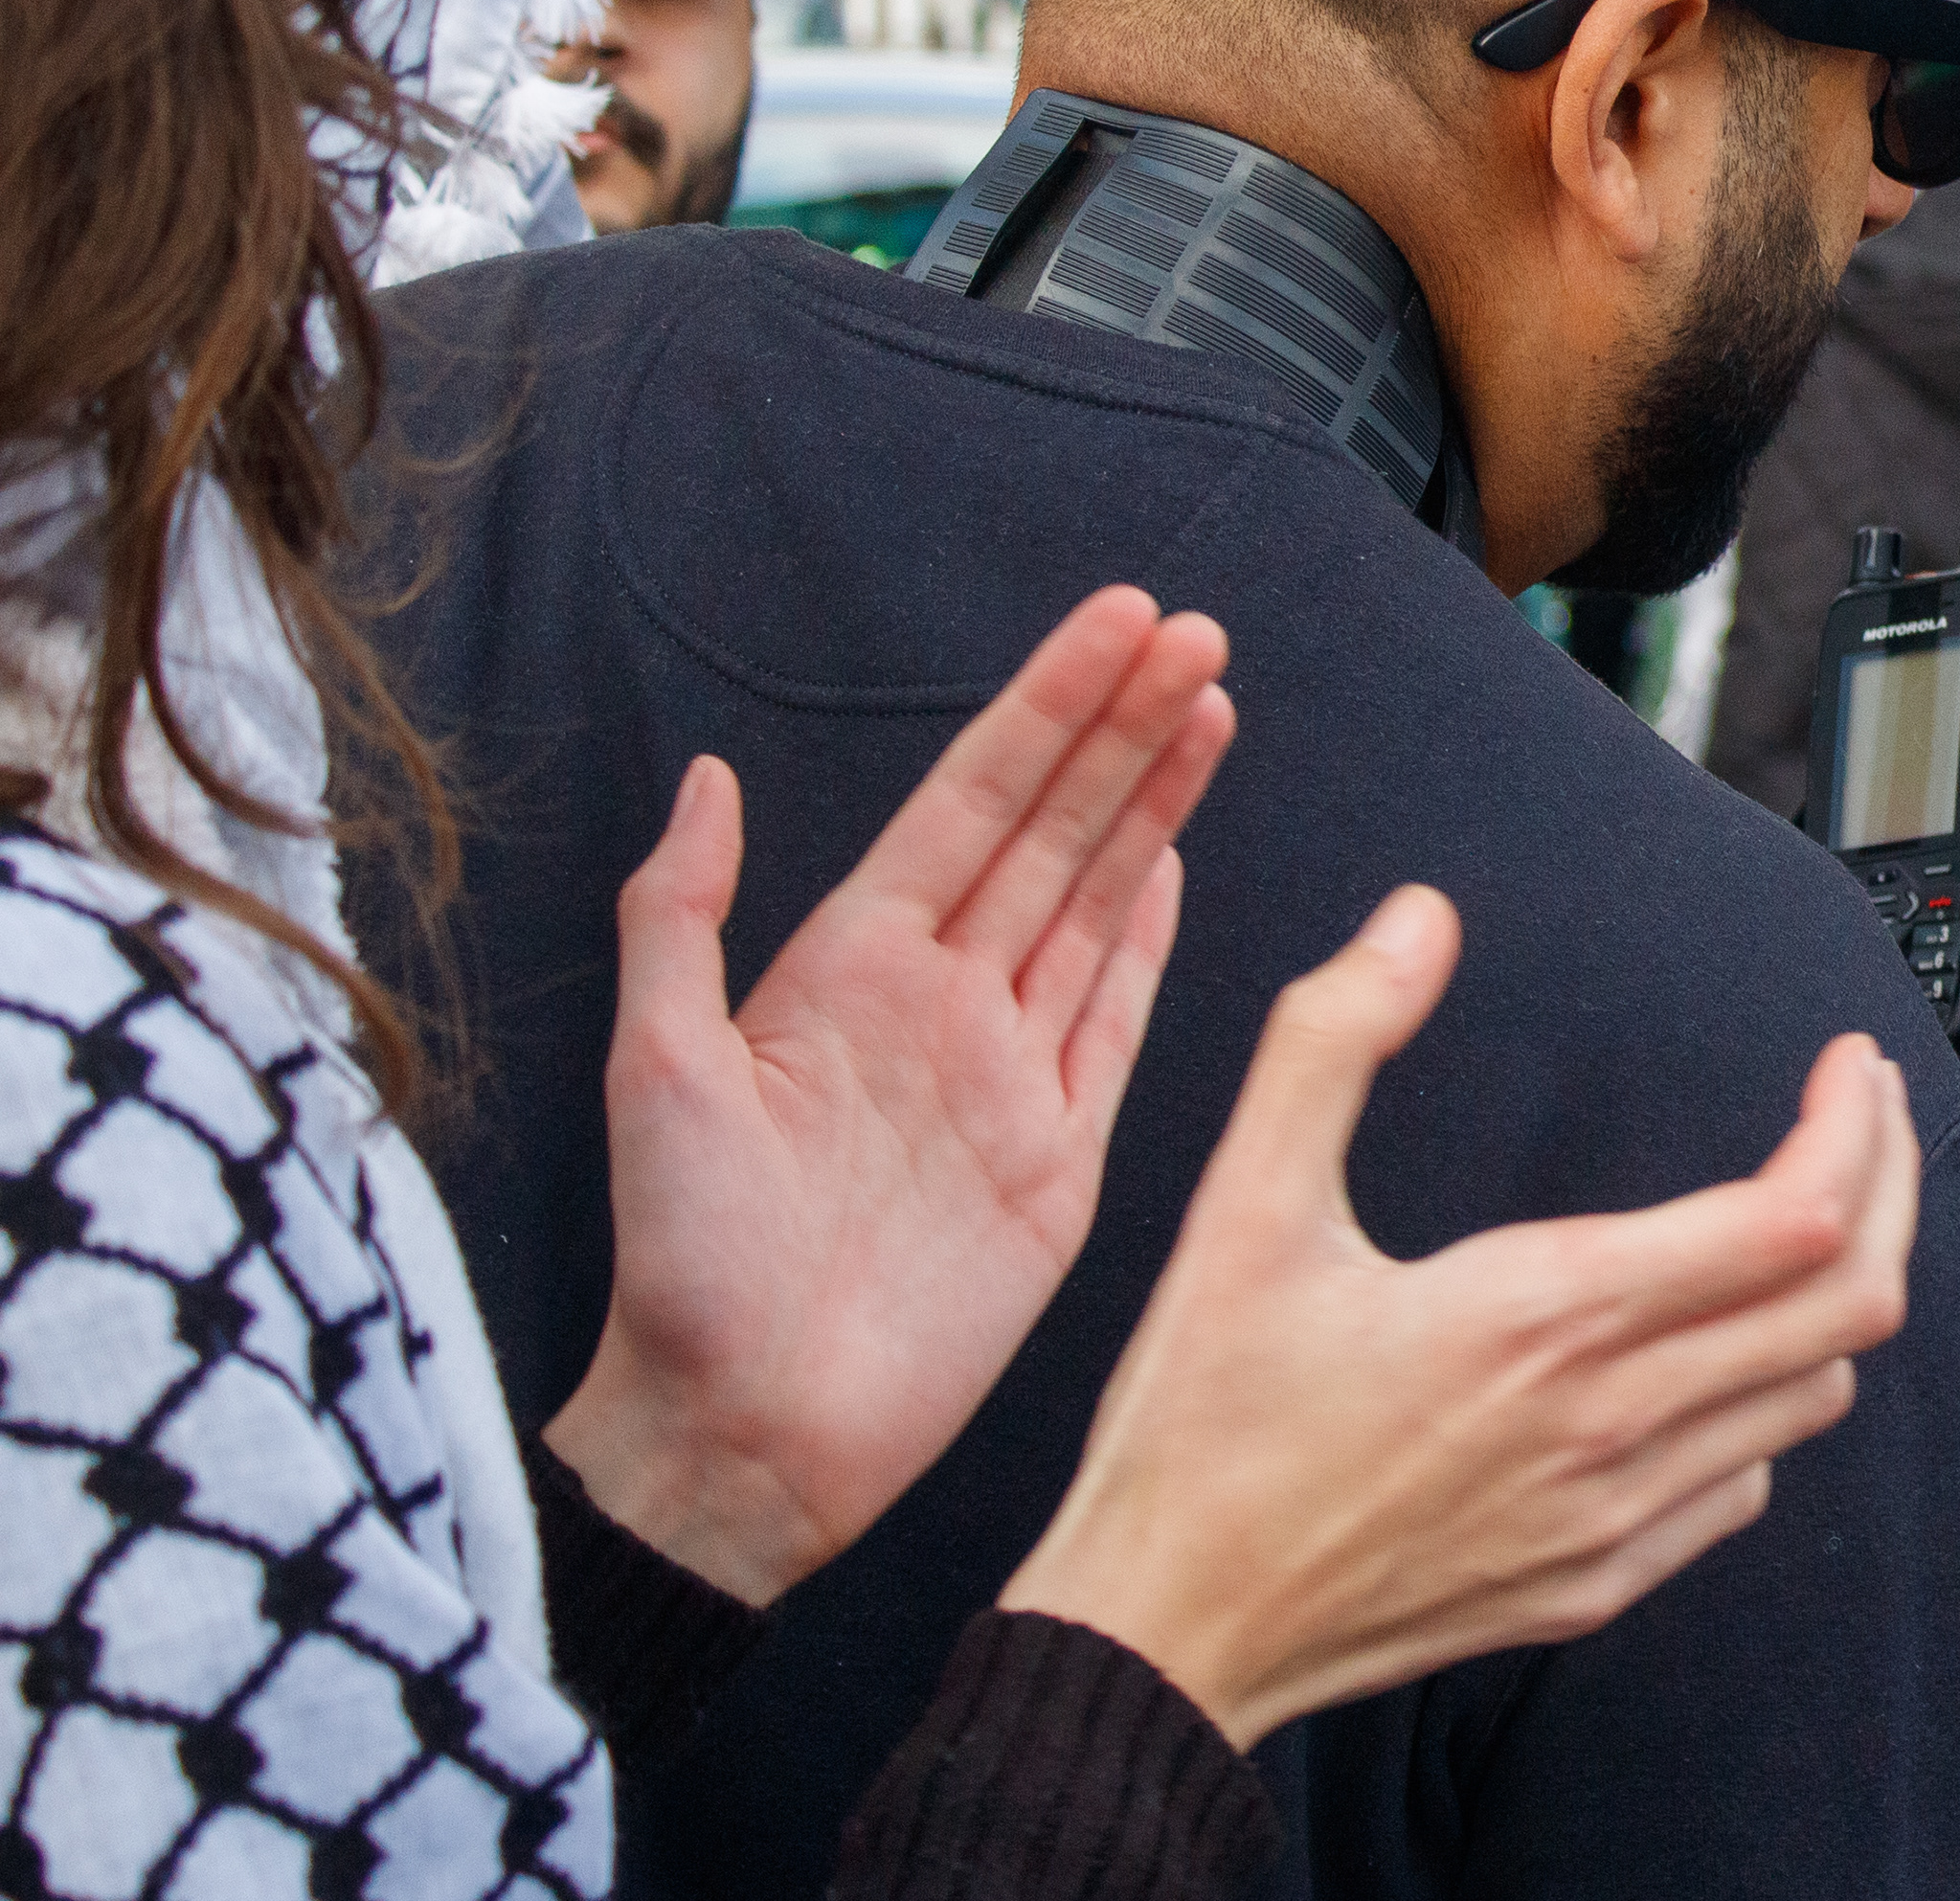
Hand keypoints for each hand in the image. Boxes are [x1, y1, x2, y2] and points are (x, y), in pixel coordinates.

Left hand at [546, 587, 1234, 1602]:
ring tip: (1211, 706)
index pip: (974, 798)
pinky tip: (1173, 862)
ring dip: (1154, 804)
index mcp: (850, 964)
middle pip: (1056, 829)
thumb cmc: (681, 1265)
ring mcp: (1006, 1073)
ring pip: (1097, 903)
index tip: (1120, 619)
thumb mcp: (652, 1072)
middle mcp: (938, 999)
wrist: (749, 1437)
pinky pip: (1115, 1021)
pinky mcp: (1058, 1155)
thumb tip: (712, 777)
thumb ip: (679, 916)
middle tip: (1197, 632)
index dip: (1049, 704)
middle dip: (1126, 727)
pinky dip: (1149, 938)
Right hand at [1000, 886, 1920, 1748]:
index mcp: (1544, 1316)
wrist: (1164, 1631)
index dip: (1850, 1130)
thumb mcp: (1244, 1204)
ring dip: (1832, 1297)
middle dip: (1887, 1189)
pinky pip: (1741, 1484)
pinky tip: (1714, 1353)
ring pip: (1811, 1397)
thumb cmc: (1200, 1425)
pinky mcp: (1595, 1586)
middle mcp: (1606, 1424)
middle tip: (1860, 1115)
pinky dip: (1764, 1402)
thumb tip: (1417, 919)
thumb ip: (1332, 1038)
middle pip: (1847, 1307)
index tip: (1845, 1064)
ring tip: (1804, 1214)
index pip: (1793, 1220)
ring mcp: (1612, 1519)